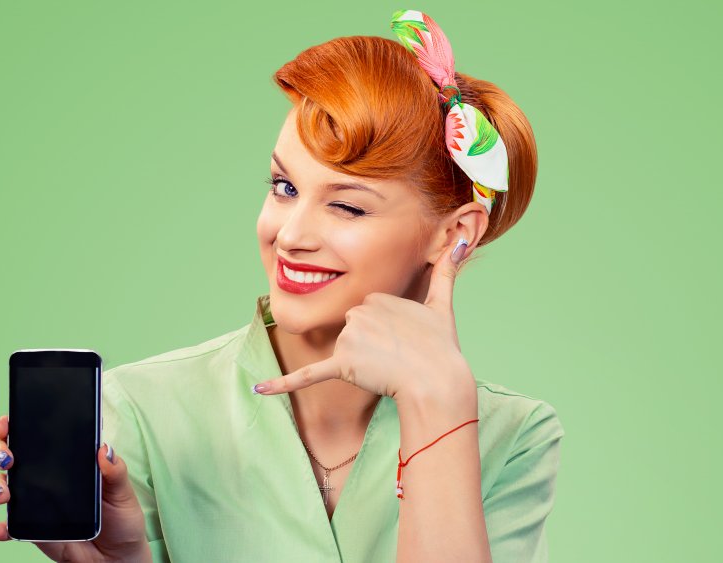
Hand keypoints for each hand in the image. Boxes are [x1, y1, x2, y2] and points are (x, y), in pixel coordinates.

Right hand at [0, 414, 151, 561]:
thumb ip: (115, 471)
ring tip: (5, 494)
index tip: (7, 422)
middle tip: (7, 458)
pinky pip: (9, 526)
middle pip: (11, 455)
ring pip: (3, 485)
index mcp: (67, 460)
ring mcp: (35, 501)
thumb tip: (104, 450)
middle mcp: (45, 477)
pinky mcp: (32, 527)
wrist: (116, 555)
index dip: (17, 424)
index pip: (37, 435)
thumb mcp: (123, 491)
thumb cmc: (121, 517)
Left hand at [253, 238, 473, 402]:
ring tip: (388, 366)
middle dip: (371, 343)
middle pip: (353, 328)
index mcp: (376, 295)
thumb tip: (462, 240)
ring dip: (361, 361)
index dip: (386, 329)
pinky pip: (307, 374)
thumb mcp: (442, 304)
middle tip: (398, 354)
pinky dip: (283, 383)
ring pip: (344, 349)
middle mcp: (358, 311)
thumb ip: (446, 271)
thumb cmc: (441, 346)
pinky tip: (261, 389)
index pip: (368, 312)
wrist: (436, 381)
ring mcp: (348, 338)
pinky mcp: (342, 365)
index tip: (404, 337)